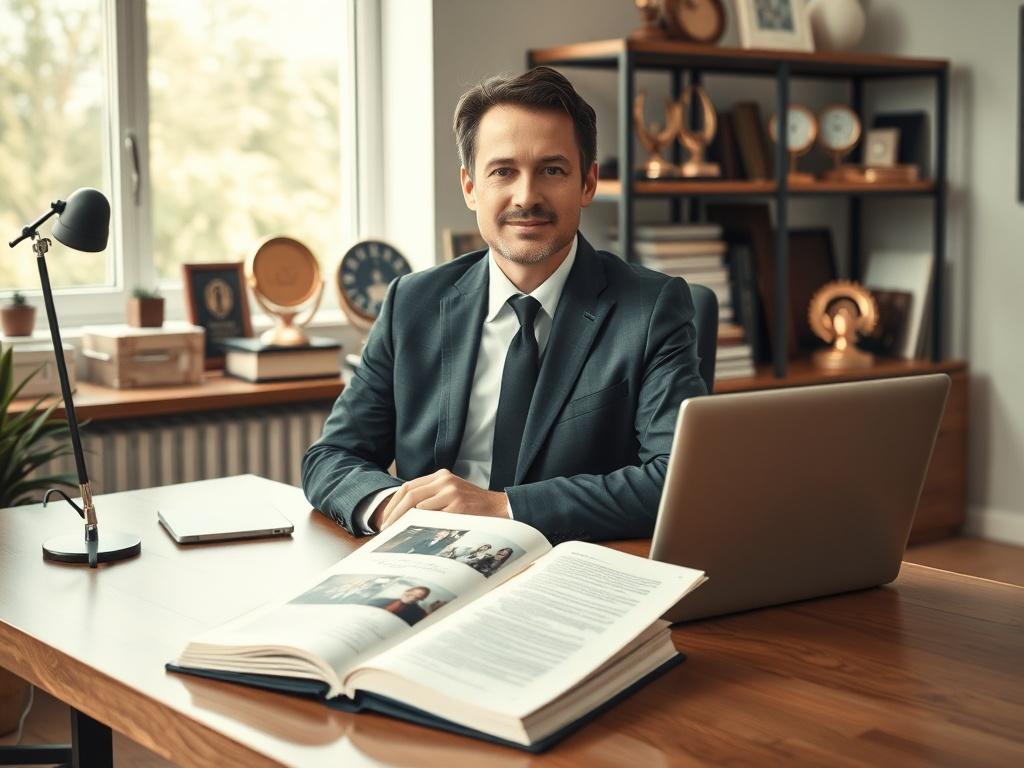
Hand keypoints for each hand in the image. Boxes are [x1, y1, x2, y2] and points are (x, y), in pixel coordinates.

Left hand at [371, 469, 509, 530]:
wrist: (500, 508)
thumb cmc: (474, 505)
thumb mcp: (452, 494)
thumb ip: (432, 497)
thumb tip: (405, 514)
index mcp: (441, 475)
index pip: (409, 486)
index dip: (394, 503)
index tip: (386, 517)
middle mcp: (445, 480)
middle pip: (410, 494)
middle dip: (394, 513)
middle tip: (386, 528)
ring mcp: (451, 492)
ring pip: (418, 505)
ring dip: (405, 521)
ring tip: (397, 533)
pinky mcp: (458, 506)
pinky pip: (433, 516)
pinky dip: (422, 525)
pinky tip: (416, 534)